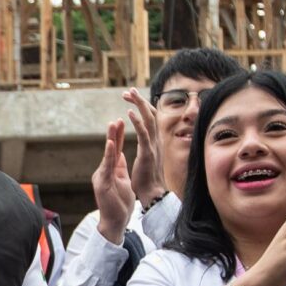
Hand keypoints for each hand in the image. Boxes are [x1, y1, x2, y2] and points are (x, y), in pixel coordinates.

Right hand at [92, 120, 136, 240]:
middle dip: (113, 133)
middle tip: (116, 118)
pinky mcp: (102, 183)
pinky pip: (106, 167)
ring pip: (107, 155)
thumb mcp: (122, 181)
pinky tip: (111, 144)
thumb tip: (120, 155)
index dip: (118, 136)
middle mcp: (103, 171)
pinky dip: (108, 155)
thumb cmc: (119, 204)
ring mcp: (101, 177)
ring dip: (110, 139)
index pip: (115, 150)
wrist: (115, 222)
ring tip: (113, 124)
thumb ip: (120, 168)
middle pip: (110, 149)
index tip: (121, 122)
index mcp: (110, 170)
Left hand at [120, 89, 166, 205]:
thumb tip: (147, 142)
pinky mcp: (148, 153)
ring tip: (130, 93)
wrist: (152, 194)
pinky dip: (137, 121)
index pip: (150, 118)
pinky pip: (143, 134)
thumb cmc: (148, 179)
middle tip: (129, 90)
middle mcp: (156, 140)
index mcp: (154, 141)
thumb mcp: (148, 158)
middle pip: (151, 114)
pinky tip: (129, 112)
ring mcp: (153, 146)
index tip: (130, 98)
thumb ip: (148, 147)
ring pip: (149, 119)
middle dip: (140, 100)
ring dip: (139, 104)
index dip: (142, 106)